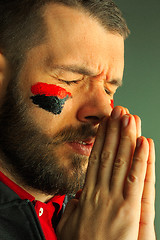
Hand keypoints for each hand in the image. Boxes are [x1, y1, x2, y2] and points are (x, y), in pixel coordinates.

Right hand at [57, 106, 154, 239]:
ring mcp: (115, 199)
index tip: (104, 125)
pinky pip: (136, 179)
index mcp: (87, 195)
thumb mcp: (69, 225)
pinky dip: (140, 160)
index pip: (95, 159)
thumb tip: (74, 196)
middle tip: (118, 112)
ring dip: (126, 138)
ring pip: (121, 162)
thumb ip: (72, 207)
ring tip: (130, 119)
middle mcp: (101, 192)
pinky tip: (143, 143)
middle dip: (114, 132)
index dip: (101, 140)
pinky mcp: (130, 210)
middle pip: (108, 155)